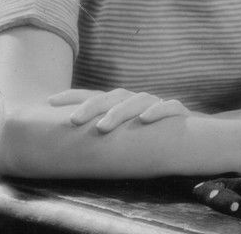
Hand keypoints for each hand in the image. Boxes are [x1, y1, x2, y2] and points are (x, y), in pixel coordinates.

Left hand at [48, 88, 192, 133]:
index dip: (73, 95)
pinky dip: (158, 111)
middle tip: (73, 121)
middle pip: (112, 96)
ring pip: (137, 100)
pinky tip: (146, 119)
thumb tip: (65, 144)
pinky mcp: (179, 111)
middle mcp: (137, 99)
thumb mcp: (124, 133)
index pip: (94, 95)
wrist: (191, 137)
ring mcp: (157, 104)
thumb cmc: (150, 137)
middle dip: (91, 107)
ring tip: (102, 127)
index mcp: (121, 103)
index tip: (49, 101)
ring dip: (119, 112)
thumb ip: (103, 133)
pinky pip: (169, 107)